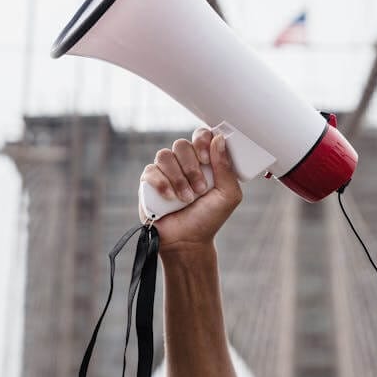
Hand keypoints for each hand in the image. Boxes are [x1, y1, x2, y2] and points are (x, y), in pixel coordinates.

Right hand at [139, 127, 242, 254]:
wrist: (187, 241)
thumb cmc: (208, 218)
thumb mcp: (228, 195)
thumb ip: (226, 168)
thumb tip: (219, 139)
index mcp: (203, 161)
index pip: (200, 135)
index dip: (201, 141)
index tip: (206, 159)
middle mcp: (183, 162)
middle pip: (181, 144)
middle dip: (192, 167)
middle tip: (200, 188)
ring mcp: (165, 171)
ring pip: (164, 155)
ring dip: (178, 178)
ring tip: (187, 198)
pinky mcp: (149, 182)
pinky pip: (151, 171)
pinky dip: (162, 184)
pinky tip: (170, 199)